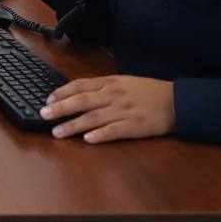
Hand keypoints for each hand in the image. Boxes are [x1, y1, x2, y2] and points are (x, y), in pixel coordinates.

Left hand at [40, 75, 174, 142]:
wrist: (176, 101)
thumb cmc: (149, 92)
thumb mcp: (124, 82)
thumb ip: (103, 87)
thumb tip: (80, 93)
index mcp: (111, 82)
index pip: (80, 86)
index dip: (62, 93)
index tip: (48, 100)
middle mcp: (114, 95)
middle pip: (82, 101)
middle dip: (61, 108)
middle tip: (44, 115)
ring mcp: (124, 111)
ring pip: (93, 118)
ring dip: (73, 126)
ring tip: (57, 132)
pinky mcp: (134, 126)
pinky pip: (114, 131)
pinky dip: (100, 135)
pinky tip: (87, 140)